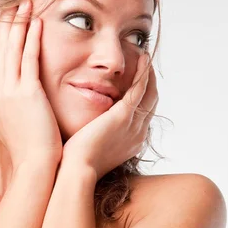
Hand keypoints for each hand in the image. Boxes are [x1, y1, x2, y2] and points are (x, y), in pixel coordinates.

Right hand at [0, 0, 62, 169]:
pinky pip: (28, 58)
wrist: (35, 167)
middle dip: (2, 21)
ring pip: (10, 49)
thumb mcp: (18, 122)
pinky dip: (30, 38)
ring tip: (24, 1)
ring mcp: (10, 91)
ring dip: (17, 23)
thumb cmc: (31, 150)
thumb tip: (23, 96)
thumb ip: (17, 104)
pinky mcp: (27, 94)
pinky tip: (36, 21)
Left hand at [61, 53, 157, 180]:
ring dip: (149, 74)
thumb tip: (87, 131)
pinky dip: (143, 72)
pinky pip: (140, 88)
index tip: (139, 83)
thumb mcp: (92, 148)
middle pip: (151, 103)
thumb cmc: (76, 163)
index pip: (143, 115)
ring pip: (149, 93)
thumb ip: (95, 136)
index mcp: (131, 142)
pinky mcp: (124, 115)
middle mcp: (138, 133)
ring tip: (145, 57)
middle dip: (151, 83)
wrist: (76, 170)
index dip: (143, 97)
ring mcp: (133, 124)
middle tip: (146, 65)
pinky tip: (142, 58)